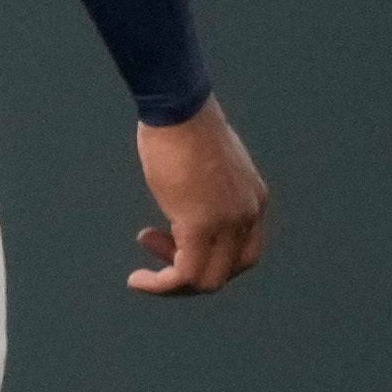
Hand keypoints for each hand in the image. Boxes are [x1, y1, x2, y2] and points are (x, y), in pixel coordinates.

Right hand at [130, 99, 267, 295]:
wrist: (178, 106)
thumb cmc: (182, 124)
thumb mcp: (207, 165)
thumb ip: (208, 190)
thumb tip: (189, 204)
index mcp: (253, 201)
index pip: (243, 254)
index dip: (209, 259)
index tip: (172, 240)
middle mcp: (248, 215)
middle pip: (227, 272)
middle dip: (188, 272)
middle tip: (154, 249)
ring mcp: (228, 222)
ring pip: (207, 281)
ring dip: (172, 285)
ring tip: (143, 276)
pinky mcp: (200, 224)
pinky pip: (184, 273)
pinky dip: (160, 285)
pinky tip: (138, 280)